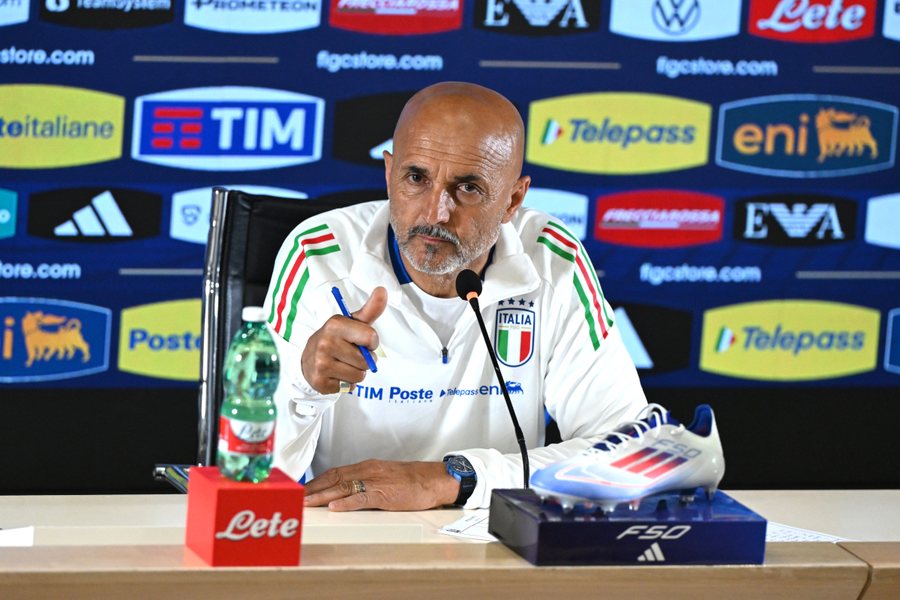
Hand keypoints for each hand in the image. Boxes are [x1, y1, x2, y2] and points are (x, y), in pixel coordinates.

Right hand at [302, 287, 387, 393]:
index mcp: (335, 325)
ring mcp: (321, 364)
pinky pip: (349, 387)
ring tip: (343, 364)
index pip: (371, 338)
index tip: (361, 340)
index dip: (371, 342)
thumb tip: (383, 290)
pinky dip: (346, 383)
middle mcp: (326, 343)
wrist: (308, 359)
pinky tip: (336, 374)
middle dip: (364, 360)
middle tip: (350, 354)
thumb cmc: (337, 338)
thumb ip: (370, 309)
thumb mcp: (352, 322)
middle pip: (367, 361)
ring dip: (356, 372)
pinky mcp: (320, 382)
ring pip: (359, 376)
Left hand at [303, 459, 459, 510]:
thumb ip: (367, 483)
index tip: (303, 490)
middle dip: (313, 489)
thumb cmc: (412, 480)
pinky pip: (361, 498)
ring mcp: (375, 482)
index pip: (335, 472)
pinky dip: (346, 503)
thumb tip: (349, 494)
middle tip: (295, 497)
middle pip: (333, 478)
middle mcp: (367, 471)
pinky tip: (334, 508)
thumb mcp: (385, 478)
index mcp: (367, 467)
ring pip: (342, 487)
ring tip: (306, 504)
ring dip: (322, 496)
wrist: (433, 479)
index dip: (317, 481)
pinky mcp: (384, 494)